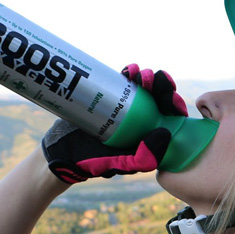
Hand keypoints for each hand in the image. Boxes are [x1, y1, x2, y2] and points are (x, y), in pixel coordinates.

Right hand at [42, 64, 184, 183]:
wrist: (61, 151)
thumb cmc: (92, 162)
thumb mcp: (119, 164)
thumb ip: (143, 158)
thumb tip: (165, 133)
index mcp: (150, 139)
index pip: (169, 119)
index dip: (173, 104)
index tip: (168, 94)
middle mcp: (142, 123)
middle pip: (158, 100)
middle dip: (159, 85)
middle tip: (149, 78)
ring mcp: (127, 110)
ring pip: (143, 89)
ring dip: (145, 77)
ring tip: (137, 73)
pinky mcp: (112, 98)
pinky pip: (125, 83)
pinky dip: (129, 74)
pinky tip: (130, 69)